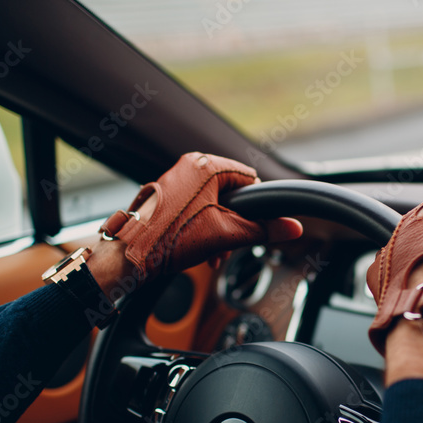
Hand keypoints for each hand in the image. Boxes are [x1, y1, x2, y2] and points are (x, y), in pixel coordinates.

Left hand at [89, 153, 301, 294]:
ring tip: (211, 252)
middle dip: (235, 223)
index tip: (252, 226)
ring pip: (214, 203)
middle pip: (232, 193)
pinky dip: (203, 228)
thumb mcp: (226, 235)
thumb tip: (293, 228)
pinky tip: (198, 248)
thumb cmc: (168, 240)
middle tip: (228, 245)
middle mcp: (189, 166)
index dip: (256, 206)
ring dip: (219, 230)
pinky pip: (197, 208)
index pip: (250, 178)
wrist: (128, 257)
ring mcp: (175, 180)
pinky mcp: (166, 195)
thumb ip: (264, 230)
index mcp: (205, 166)